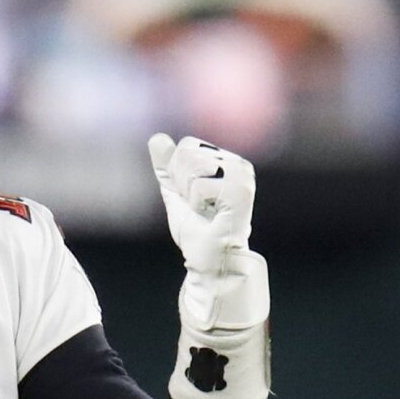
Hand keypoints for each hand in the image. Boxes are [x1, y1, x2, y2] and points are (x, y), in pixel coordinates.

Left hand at [147, 134, 266, 330]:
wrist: (210, 261)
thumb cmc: (197, 230)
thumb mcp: (176, 193)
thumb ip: (167, 166)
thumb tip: (156, 137)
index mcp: (227, 161)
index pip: (187, 146)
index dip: (179, 175)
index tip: (193, 198)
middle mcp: (239, 164)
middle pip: (187, 152)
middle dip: (183, 184)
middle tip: (199, 208)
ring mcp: (242, 177)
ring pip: (193, 166)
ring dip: (191, 195)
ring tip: (207, 212)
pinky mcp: (241, 191)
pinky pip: (200, 185)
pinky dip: (198, 204)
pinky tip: (213, 216)